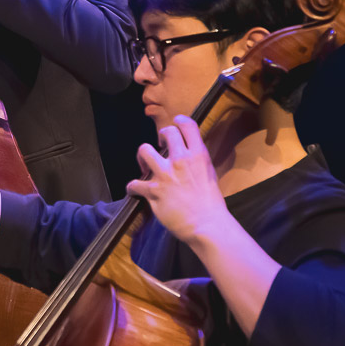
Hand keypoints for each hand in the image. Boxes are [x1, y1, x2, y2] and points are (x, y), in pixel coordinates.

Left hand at [125, 116, 233, 246]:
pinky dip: (133, 187)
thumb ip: (197, 162)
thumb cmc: (211, 204)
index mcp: (198, 155)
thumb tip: (189, 157)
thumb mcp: (209, 174)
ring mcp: (166, 174)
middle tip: (160, 146)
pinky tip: (134, 190)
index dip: (180, 121)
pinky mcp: (154, 191)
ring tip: (146, 166)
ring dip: (142, 157)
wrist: (207, 225)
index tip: (176, 124)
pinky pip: (134, 183)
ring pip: (144, 150)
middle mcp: (181, 160)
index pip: (188, 125)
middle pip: (166, 132)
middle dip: (161, 137)